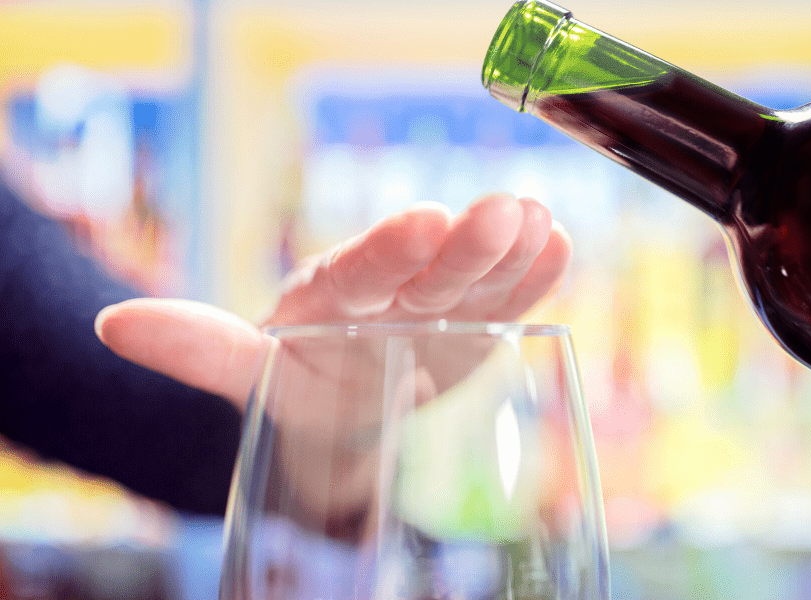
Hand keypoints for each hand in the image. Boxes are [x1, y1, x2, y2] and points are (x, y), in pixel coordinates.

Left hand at [95, 192, 571, 409]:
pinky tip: (558, 245)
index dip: (390, 249)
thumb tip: (113, 323)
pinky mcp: (477, 323)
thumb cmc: (298, 381)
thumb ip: (197, 348)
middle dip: (465, 243)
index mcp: (332, 291)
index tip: (423, 219)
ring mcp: (439, 303)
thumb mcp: (248, 372)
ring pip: (476, 276)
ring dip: (508, 252)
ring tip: (539, 221)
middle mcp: (391, 287)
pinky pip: (506, 300)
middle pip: (428, 266)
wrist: (347, 407)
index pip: (361, 268)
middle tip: (503, 211)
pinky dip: (532, 278)